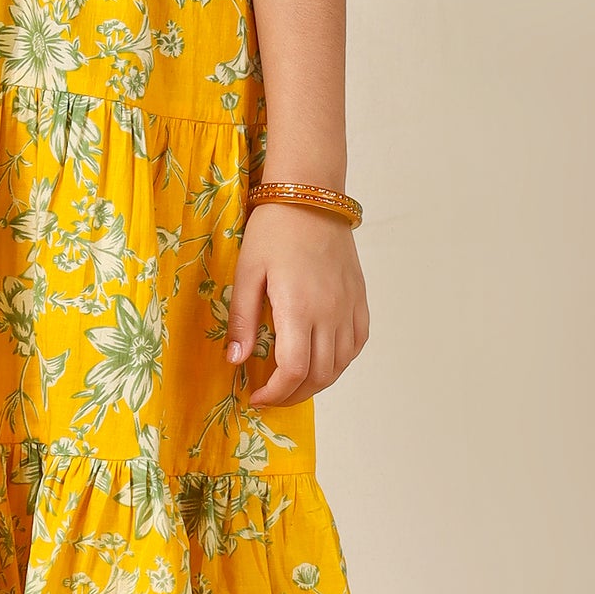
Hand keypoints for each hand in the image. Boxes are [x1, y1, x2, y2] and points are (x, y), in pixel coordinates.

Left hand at [226, 202, 369, 404]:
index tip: (257, 396)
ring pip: (342, 364)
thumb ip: (243, 321)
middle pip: (320, 375)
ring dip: (317, 382)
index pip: (295, 371)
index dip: (276, 393)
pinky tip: (321, 360)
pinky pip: (357, 343)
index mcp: (300, 308)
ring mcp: (349, 307)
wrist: (310, 197)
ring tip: (292, 381)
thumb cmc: (273, 231)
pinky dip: (341, 361)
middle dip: (293, 394)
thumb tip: (235, 361)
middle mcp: (331, 313)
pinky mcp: (359, 299)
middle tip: (270, 395)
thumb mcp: (247, 273)